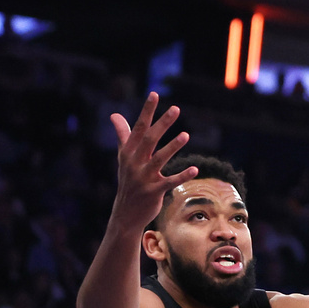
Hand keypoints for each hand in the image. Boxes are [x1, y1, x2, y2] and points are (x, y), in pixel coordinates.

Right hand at [110, 92, 196, 227]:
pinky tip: (195, 168)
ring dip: (172, 147)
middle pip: (149, 139)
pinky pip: (170, 182)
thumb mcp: (123, 158)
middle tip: (175, 109)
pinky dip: (182, 175)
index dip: (147, 111)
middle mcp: (134, 163)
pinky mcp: (154, 192)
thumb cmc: (128, 181)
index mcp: (128, 153)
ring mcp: (143, 178)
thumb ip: (123, 135)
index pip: (138, 128)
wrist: (126, 213)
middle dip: (162, 124)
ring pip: (159, 159)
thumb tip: (114, 115)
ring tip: (186, 135)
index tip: (155, 94)